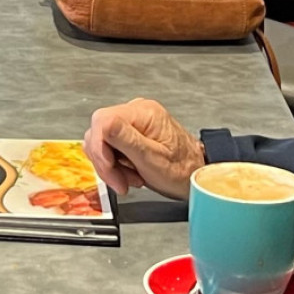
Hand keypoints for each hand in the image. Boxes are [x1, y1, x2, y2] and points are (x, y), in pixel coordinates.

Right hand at [83, 98, 204, 196]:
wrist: (194, 177)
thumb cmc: (182, 170)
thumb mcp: (153, 159)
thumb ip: (126, 140)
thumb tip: (104, 123)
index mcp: (143, 113)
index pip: (102, 121)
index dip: (99, 148)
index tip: (109, 169)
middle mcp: (136, 112)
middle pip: (99, 132)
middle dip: (106, 162)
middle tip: (121, 181)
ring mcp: (133, 122)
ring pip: (101, 142)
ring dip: (111, 166)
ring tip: (131, 177)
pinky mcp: (130, 133)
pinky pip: (109, 147)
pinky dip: (115, 164)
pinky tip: (130, 172)